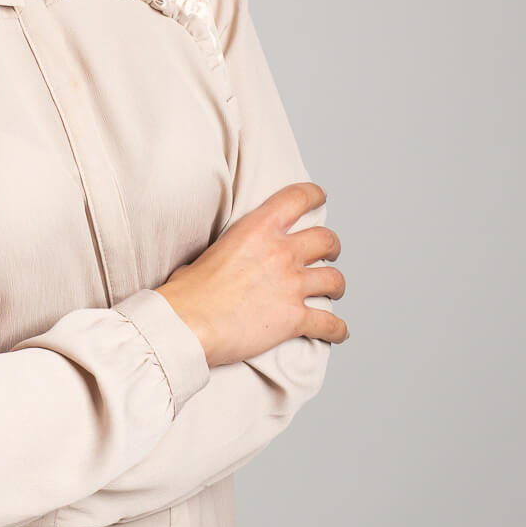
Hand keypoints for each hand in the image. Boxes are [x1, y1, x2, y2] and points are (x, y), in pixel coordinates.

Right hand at [157, 181, 348, 366]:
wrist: (186, 324)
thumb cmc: (187, 293)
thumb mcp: (206, 253)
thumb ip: (227, 251)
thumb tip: (219, 263)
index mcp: (256, 229)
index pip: (297, 198)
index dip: (313, 195)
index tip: (319, 196)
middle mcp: (280, 253)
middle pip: (326, 239)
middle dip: (331, 246)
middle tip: (329, 253)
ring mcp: (291, 285)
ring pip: (334, 280)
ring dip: (336, 286)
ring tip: (334, 291)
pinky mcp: (294, 318)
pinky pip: (330, 324)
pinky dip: (337, 330)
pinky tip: (338, 332)